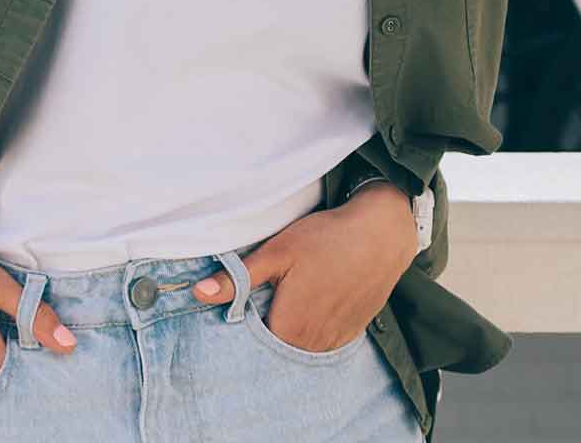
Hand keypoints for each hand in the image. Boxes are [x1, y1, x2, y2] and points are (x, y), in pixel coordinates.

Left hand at [194, 181, 415, 351]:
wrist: (382, 233)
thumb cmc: (326, 239)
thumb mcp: (276, 252)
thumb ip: (237, 279)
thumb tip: (198, 293)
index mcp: (289, 328)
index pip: (252, 345)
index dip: (243, 328)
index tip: (242, 307)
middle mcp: (313, 343)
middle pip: (276, 347)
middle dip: (266, 329)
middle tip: (268, 298)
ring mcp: (335, 340)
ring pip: (300, 346)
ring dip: (291, 331)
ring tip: (291, 299)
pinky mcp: (352, 332)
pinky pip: (323, 341)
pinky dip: (313, 329)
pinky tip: (313, 303)